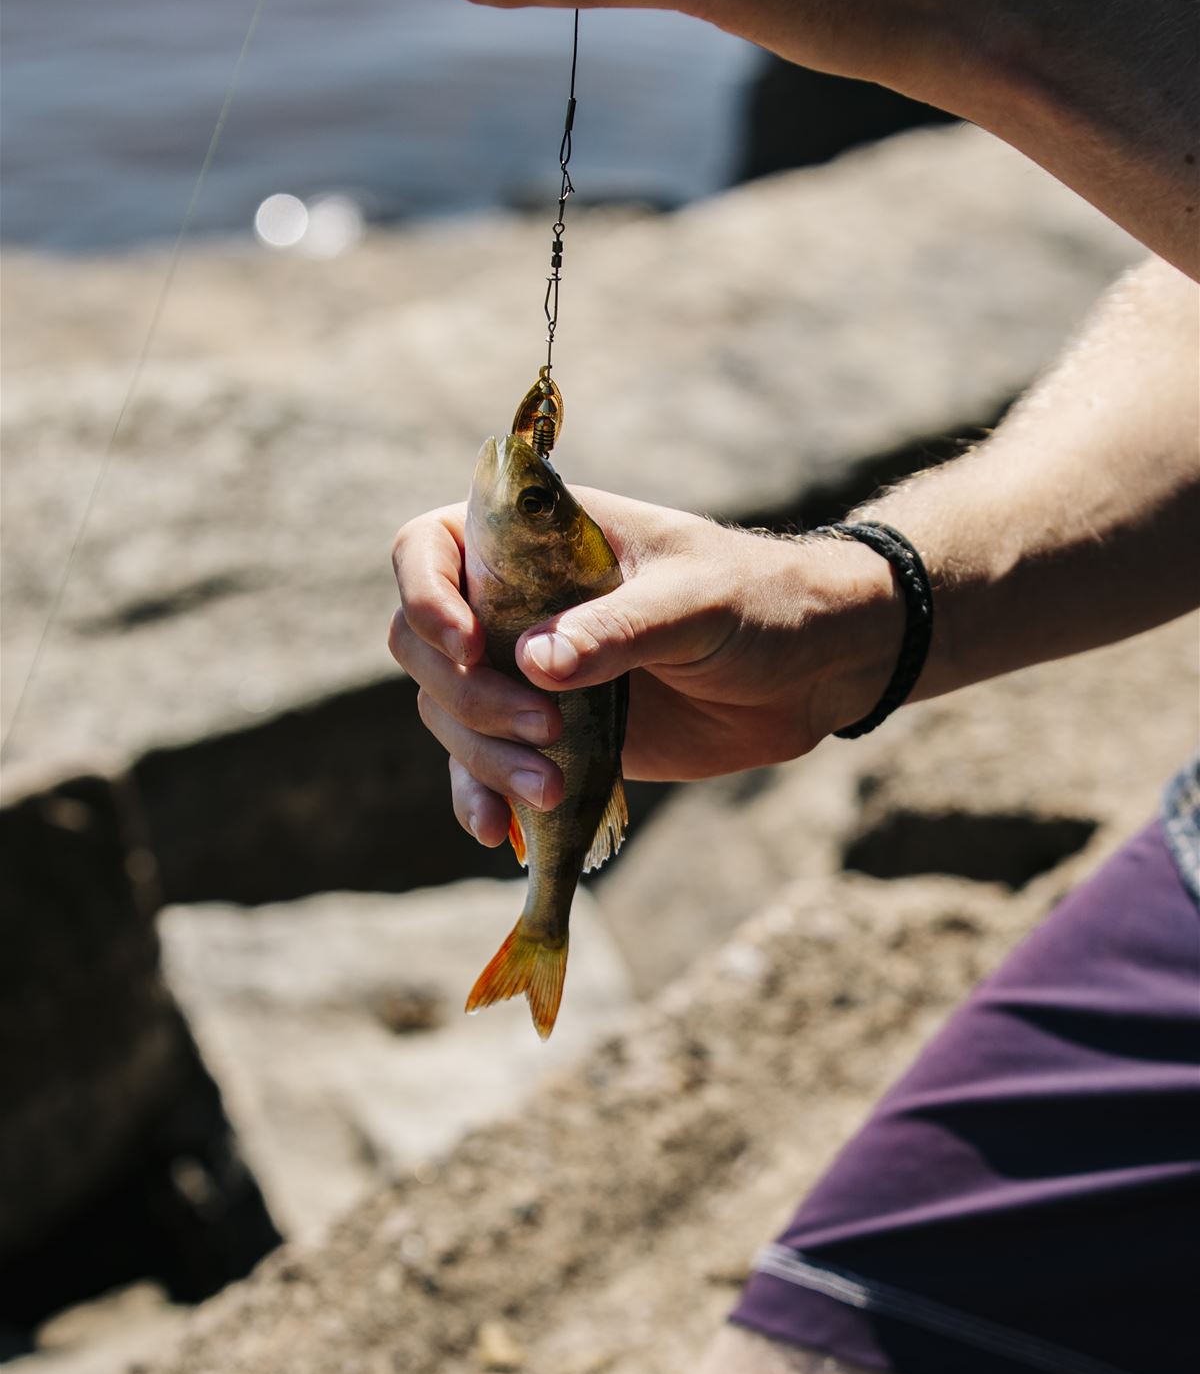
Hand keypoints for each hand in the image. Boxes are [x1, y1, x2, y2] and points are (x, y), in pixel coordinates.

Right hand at [389, 488, 898, 845]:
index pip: (430, 545)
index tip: (467, 644)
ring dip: (482, 756)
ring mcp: (527, 672)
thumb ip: (621, 629)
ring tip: (551, 788)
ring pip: (449, 712)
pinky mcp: (549, 735)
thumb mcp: (697, 601)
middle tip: (543, 726)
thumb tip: (534, 663)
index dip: (426, 593)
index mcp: (538, 541)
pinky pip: (484, 766)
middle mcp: (516, 602)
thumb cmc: (759, 601)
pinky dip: (481, 797)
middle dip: (466, 694)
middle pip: (423, 644)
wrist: (812, 669)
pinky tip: (496, 832)